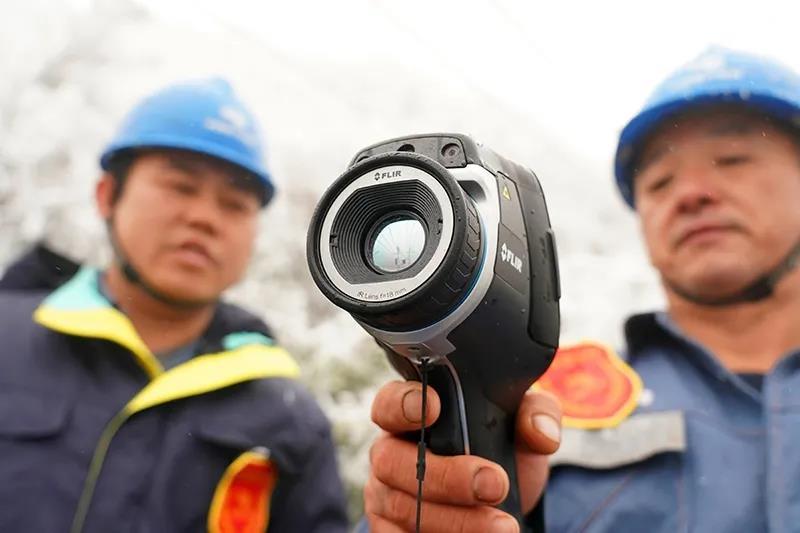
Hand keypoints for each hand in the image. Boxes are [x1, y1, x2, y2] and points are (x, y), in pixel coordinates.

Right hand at [364, 381, 561, 531]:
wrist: (501, 502)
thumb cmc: (501, 452)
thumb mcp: (521, 427)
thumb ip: (536, 414)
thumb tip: (541, 432)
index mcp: (413, 415)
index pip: (390, 402)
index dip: (403, 404)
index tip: (433, 409)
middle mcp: (390, 451)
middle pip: (393, 461)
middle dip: (446, 476)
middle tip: (494, 484)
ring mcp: (386, 494)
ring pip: (403, 508)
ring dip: (457, 521)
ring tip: (504, 526)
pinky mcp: (389, 530)